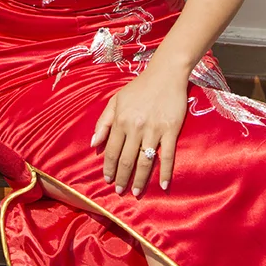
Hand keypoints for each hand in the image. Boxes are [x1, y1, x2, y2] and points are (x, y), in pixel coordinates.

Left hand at [91, 65, 187, 195]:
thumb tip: (94, 144)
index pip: (112, 151)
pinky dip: (165, 172)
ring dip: (140, 180)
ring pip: (144, 161)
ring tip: (136, 192)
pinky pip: (167, 155)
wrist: (166, 74)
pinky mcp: (171, 130)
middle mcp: (135, 127)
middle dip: (122, 178)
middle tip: (120, 191)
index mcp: (121, 120)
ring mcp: (154, 130)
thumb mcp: (116, 100)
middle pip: (127, 159)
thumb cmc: (139, 87)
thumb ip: (104, 122)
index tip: (108, 180)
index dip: (109, 168)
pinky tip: (163, 185)